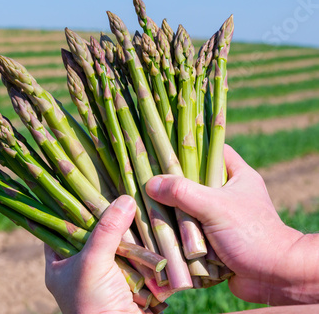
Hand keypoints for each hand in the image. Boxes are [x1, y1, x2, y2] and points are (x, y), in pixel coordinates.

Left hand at [44, 195, 143, 313]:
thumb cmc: (93, 306)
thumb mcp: (93, 263)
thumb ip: (107, 231)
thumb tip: (125, 199)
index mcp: (59, 263)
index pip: (59, 226)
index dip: (70, 206)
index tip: (82, 184)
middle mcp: (79, 267)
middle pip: (92, 231)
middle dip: (105, 216)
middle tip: (115, 191)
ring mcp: (104, 274)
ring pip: (115, 242)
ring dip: (127, 230)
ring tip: (134, 204)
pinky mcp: (127, 279)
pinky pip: (133, 254)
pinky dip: (141, 244)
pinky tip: (148, 226)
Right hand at [146, 145, 311, 305]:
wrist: (275, 277)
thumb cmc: (250, 234)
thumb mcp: (214, 206)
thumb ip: (182, 192)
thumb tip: (150, 183)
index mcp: (238, 176)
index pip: (213, 151)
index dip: (191, 147)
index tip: (167, 150)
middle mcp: (231, 194)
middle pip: (196, 180)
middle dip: (174, 184)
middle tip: (151, 180)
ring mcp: (224, 217)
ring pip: (191, 207)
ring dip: (174, 212)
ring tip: (151, 207)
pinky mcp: (217, 239)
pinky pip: (191, 230)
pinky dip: (178, 232)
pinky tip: (159, 230)